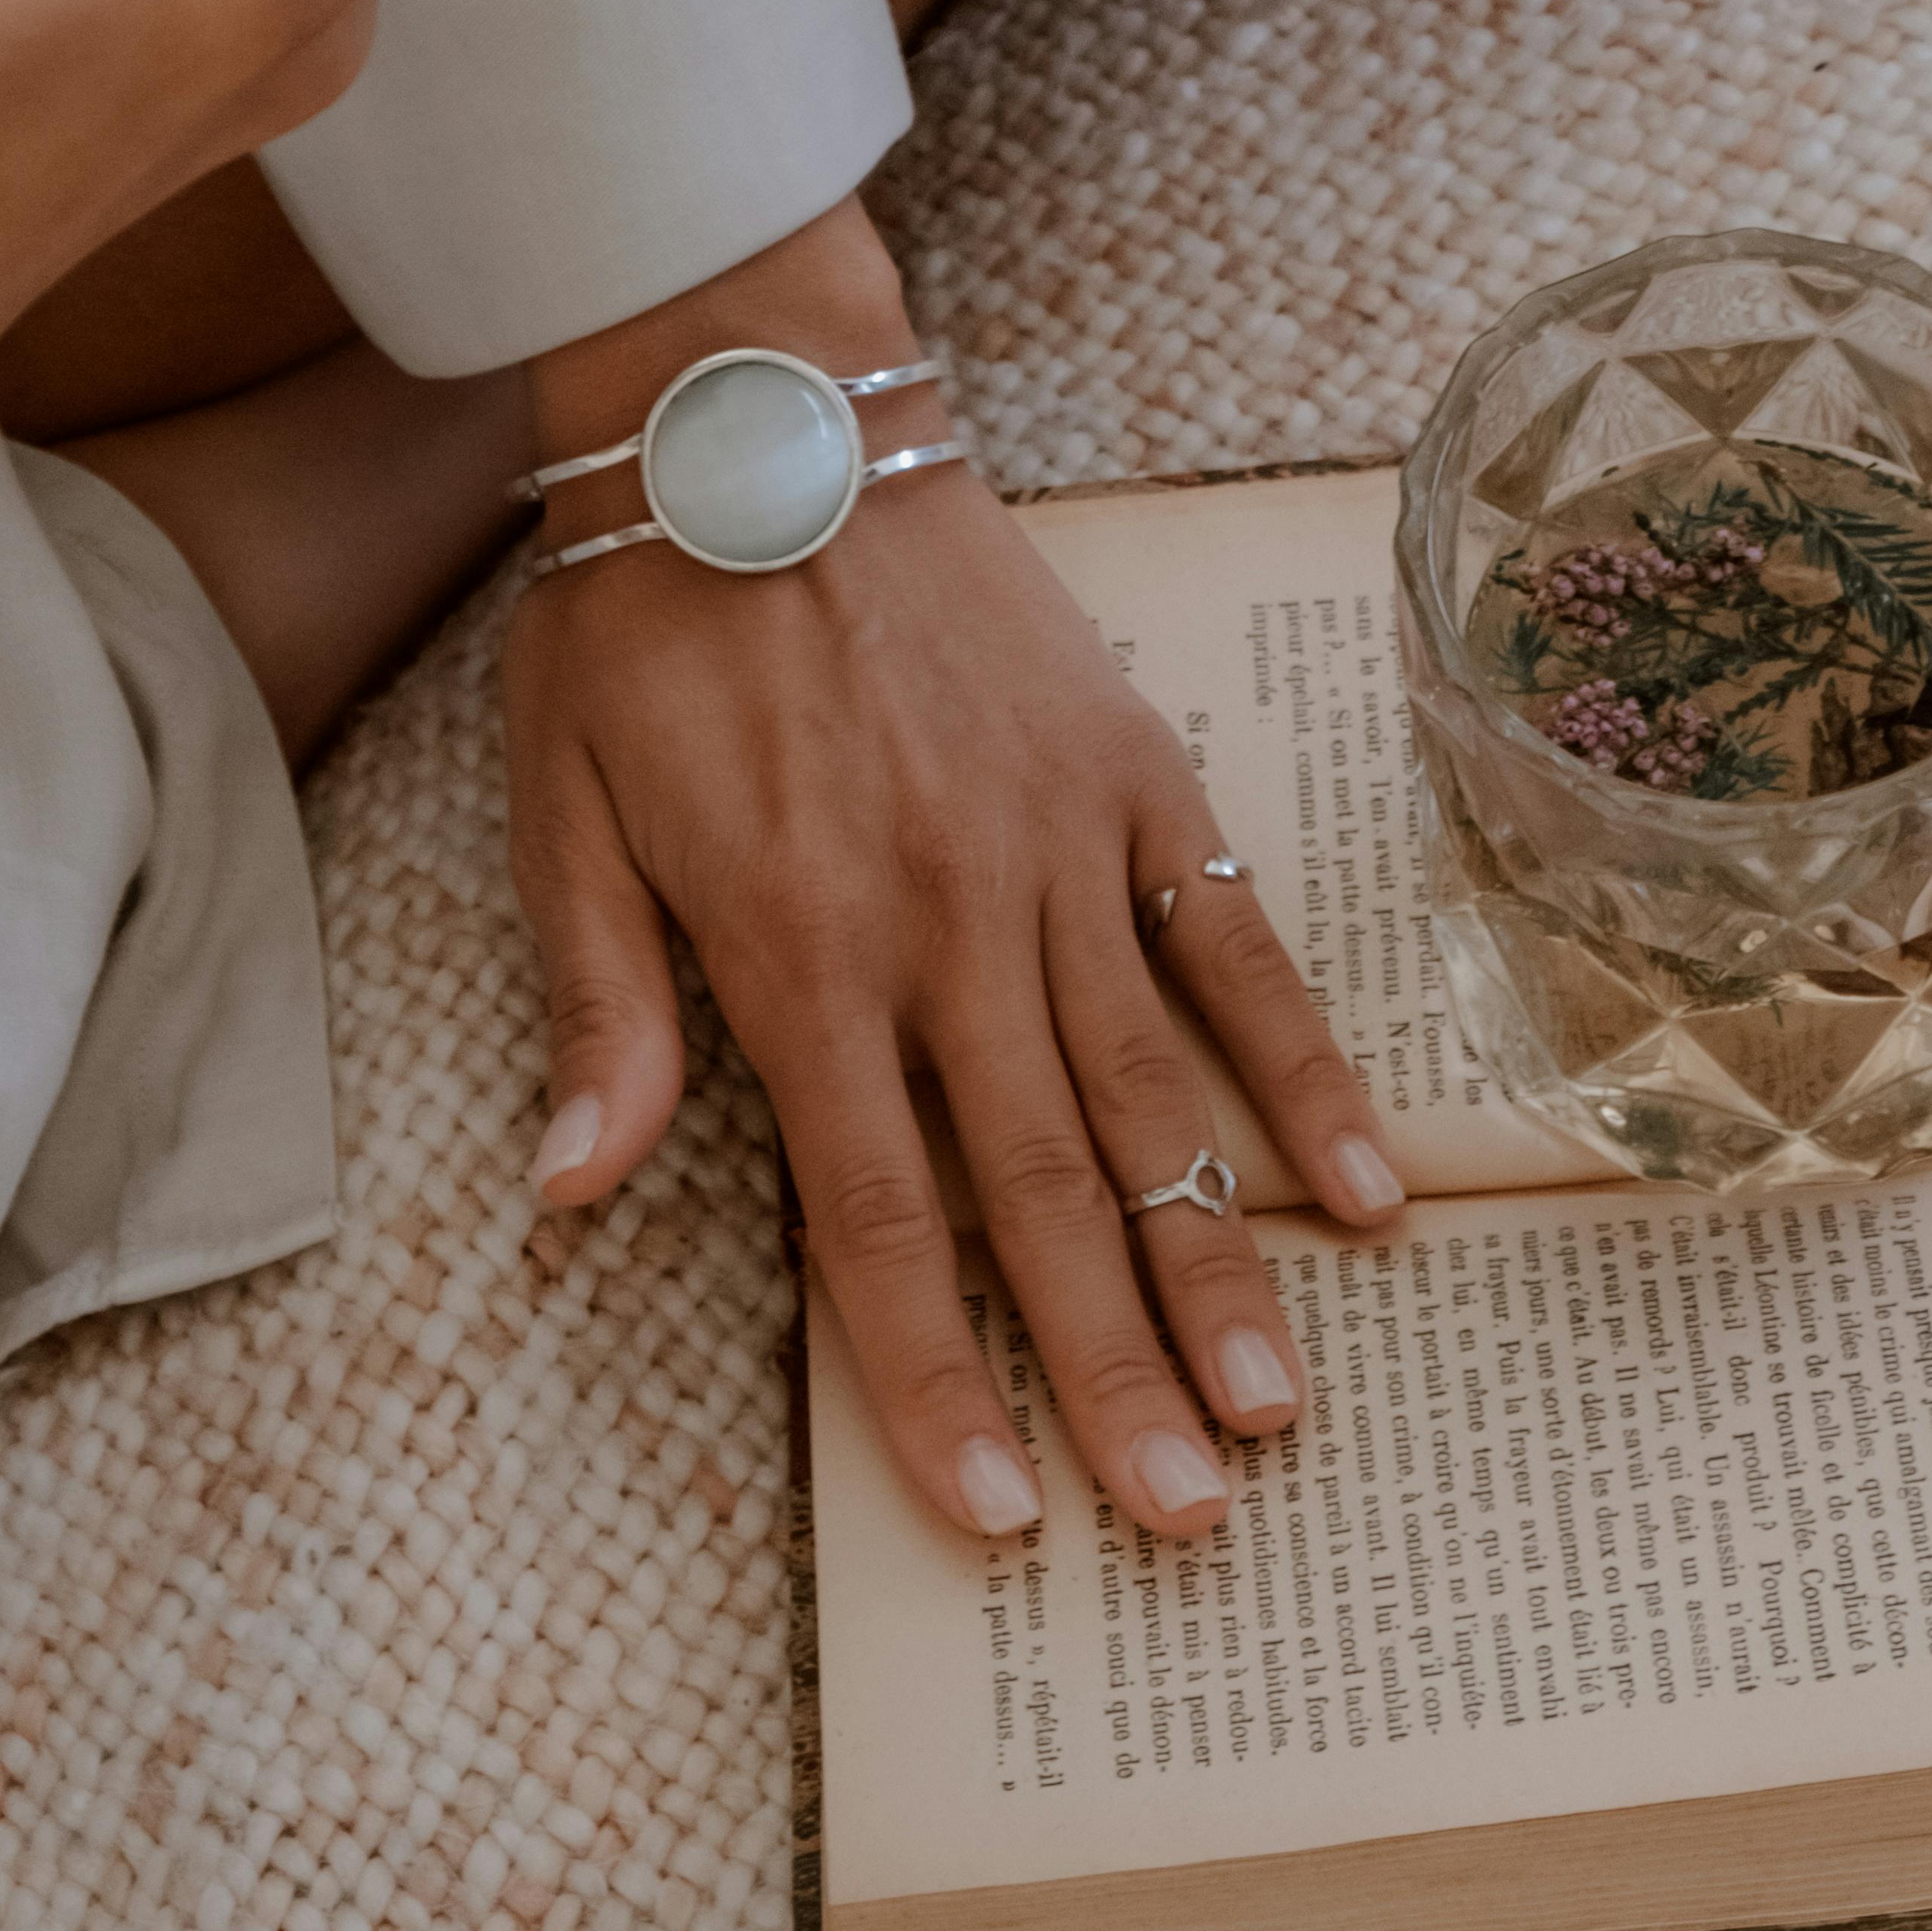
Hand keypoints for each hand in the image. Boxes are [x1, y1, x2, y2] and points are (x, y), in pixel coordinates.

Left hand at [506, 206, 1409, 1546]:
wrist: (763, 407)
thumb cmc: (642, 622)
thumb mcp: (563, 813)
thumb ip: (598, 1008)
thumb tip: (572, 1192)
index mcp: (798, 954)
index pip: (881, 1218)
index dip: (940, 1380)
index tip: (1005, 1516)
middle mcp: (945, 922)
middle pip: (1041, 1189)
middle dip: (1116, 1370)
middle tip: (1189, 1522)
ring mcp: (1057, 845)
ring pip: (1153, 1094)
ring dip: (1219, 1261)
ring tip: (1283, 1413)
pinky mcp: (1133, 773)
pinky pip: (1233, 944)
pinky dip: (1302, 1068)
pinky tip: (1368, 1191)